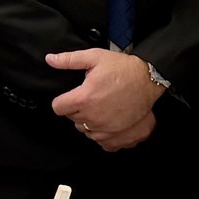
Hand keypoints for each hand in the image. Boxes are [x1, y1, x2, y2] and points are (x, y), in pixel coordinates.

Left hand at [47, 49, 164, 150]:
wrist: (148, 79)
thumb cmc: (123, 68)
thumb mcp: (95, 57)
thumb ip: (69, 60)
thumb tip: (50, 59)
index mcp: (84, 98)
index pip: (58, 107)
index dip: (63, 100)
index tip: (72, 96)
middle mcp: (92, 116)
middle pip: (71, 118)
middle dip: (77, 108)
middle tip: (91, 97)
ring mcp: (105, 128)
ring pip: (84, 130)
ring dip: (88, 121)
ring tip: (101, 107)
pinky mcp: (116, 135)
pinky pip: (99, 141)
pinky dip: (101, 133)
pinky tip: (107, 120)